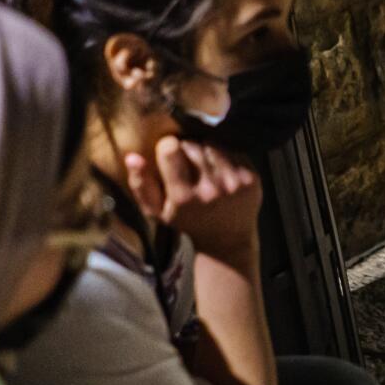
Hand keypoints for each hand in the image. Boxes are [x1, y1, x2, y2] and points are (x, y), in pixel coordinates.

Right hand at [124, 136, 262, 260]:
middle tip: (185, 164)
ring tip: (202, 167)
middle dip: (186, 149)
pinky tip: (220, 171)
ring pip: (213, 145)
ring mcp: (234, 183)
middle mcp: (210, 189)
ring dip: (205, 150)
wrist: (227, 240)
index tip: (168, 154)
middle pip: (192, 145)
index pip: (171, 150)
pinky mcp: (252, 178)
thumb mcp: (156, 211)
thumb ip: (141, 184)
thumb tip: (132, 156)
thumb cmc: (186, 221)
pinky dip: (224, 155)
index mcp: (183, 197)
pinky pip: (233, 151)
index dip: (167, 147)